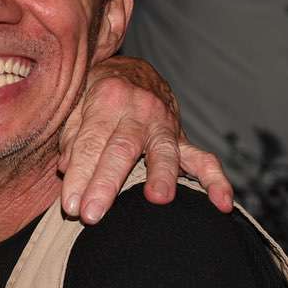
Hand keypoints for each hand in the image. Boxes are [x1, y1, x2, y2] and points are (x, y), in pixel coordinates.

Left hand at [59, 55, 233, 223]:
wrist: (134, 72)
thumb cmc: (98, 94)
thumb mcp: (77, 102)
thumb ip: (71, 136)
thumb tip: (66, 168)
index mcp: (107, 99)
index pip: (90, 142)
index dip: (79, 174)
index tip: (71, 205)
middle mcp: (139, 110)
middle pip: (123, 148)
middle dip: (106, 183)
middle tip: (92, 215)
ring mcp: (165, 125)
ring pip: (164, 151)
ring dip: (162, 176)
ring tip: (158, 199)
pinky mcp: (182, 140)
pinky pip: (204, 159)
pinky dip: (216, 181)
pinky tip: (221, 204)